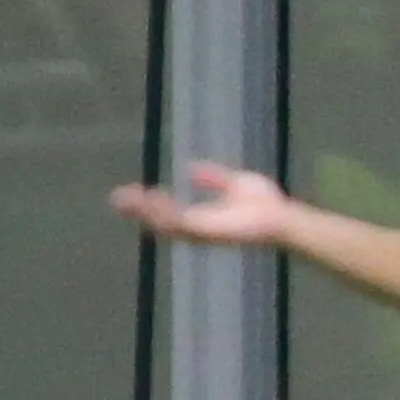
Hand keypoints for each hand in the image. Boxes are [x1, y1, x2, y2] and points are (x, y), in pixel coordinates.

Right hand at [108, 162, 294, 247]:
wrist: (283, 218)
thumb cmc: (266, 205)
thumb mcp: (234, 183)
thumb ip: (213, 177)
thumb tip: (190, 167)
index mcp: (202, 219)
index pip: (167, 212)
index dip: (147, 204)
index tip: (128, 193)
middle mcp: (197, 229)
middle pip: (158, 220)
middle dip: (137, 210)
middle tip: (115, 198)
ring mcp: (201, 232)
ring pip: (163, 223)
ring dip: (145, 210)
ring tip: (126, 198)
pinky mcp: (208, 232)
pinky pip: (179, 222)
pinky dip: (164, 212)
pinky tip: (152, 198)